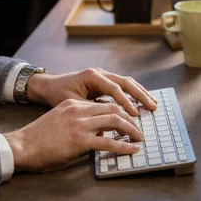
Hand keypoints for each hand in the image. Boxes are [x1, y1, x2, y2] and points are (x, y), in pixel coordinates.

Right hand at [4, 99, 143, 171]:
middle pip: (114, 109)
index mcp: (74, 104)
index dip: (121, 111)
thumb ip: (79, 121)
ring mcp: (80, 124)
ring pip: (115, 121)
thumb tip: (99, 132)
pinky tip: (132, 150)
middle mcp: (79, 110)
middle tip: (139, 129)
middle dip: (131, 118)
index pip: (104, 103)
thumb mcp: (60, 120)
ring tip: (139, 138)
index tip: (130, 120)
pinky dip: (124, 146)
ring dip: (131, 130)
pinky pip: (109, 142)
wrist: (22, 146)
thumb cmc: (39, 138)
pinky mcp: (80, 140)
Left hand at [27, 68, 157, 116]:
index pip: (114, 89)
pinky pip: (122, 86)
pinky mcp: (103, 81)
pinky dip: (133, 94)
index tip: (135, 115)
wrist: (47, 86)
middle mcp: (99, 73)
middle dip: (140, 95)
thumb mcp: (70, 104)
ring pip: (127, 82)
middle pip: (126, 82)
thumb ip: (88, 112)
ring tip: (153, 104)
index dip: (126, 102)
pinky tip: (141, 102)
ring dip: (140, 93)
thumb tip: (104, 127)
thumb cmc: (56, 95)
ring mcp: (102, 75)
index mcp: (91, 76)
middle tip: (152, 107)